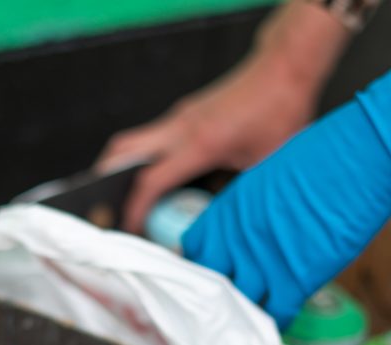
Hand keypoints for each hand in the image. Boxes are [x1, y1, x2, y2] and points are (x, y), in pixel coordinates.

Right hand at [96, 1, 349, 231]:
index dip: (135, 210)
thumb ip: (238, 195)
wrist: (284, 69)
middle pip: (122, 151)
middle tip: (111, 209)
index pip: (151, 180)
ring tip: (130, 198)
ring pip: (133, 141)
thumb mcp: (264, 167)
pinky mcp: (186, 113)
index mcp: (200, 143)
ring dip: (123, 168)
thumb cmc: (279, 112)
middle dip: (106, 182)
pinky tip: (161, 180)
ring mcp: (180, 116)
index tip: (131, 229)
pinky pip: (153, 137)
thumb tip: (222, 225)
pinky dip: (146, 159)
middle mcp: (181, 126)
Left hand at [183, 27, 390, 327]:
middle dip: (218, 297)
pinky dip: (277, 322)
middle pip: (210, 283)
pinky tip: (283, 319)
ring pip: (239, 305)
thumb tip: (255, 233)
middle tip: (230, 306)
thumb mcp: (271, 178)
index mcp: (229, 209)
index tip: (213, 276)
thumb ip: (253, 211)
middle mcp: (238, 237)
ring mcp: (265, 259)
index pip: (194, 250)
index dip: (202, 266)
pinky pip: (275, 315)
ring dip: (247, 315)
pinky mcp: (297, 277)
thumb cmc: (327, 156)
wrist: (363, 154)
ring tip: (254, 322)